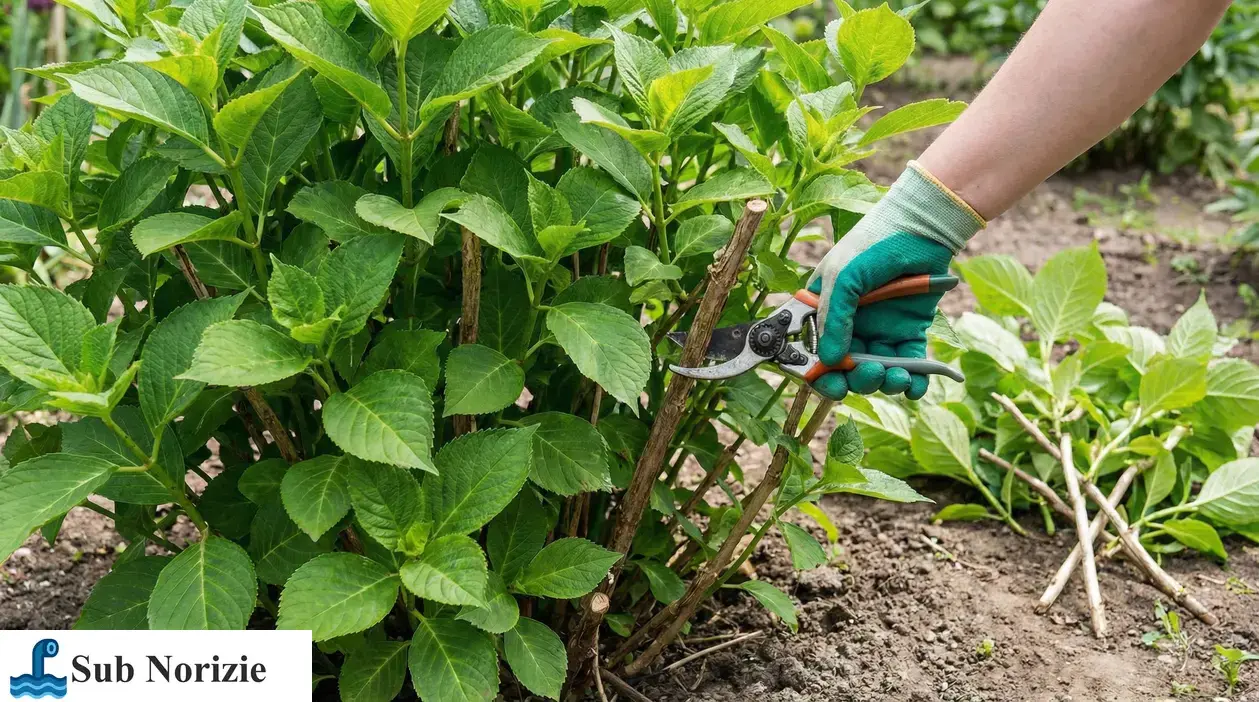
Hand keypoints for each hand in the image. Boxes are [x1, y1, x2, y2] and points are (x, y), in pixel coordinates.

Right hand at [807, 232, 953, 400]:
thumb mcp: (843, 278)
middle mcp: (850, 325)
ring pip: (876, 372)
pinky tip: (914, 385)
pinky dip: (913, 382)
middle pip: (845, 369)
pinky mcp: (909, 331)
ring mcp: (880, 330)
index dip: (818, 372)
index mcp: (824, 311)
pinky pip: (908, 365)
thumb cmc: (873, 245)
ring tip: (897, 376)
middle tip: (868, 374)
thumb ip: (833, 319)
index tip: (830, 381)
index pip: (813, 351)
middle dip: (855, 380)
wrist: (922, 228)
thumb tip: (830, 361)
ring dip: (884, 382)